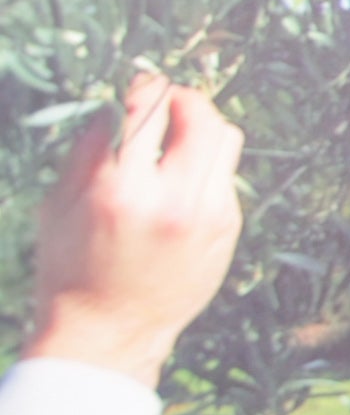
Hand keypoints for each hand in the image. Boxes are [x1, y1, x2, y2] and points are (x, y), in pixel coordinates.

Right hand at [24, 77, 244, 386]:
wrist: (111, 333)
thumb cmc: (71, 267)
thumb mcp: (59, 205)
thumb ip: (87, 150)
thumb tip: (114, 103)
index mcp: (119, 190)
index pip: (147, 110)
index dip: (146, 86)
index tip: (142, 82)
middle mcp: (170, 199)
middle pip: (200, 116)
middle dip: (185, 98)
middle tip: (170, 99)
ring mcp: (206, 214)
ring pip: (225, 139)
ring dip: (203, 126)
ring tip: (181, 131)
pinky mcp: (227, 228)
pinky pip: (226, 174)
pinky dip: (207, 164)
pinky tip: (184, 175)